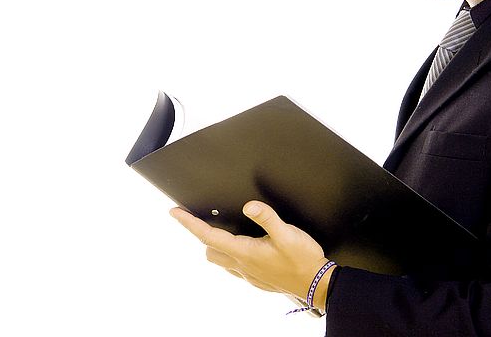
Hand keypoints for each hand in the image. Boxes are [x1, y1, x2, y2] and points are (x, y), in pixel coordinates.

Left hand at [169, 201, 334, 307]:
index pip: (208, 236)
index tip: (174, 212)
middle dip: (202, 234)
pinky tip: (245, 248)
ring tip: (222, 231)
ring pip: (221, 260)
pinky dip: (231, 255)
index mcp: (245, 252)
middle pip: (210, 250)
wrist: (316, 285)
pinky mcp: (257, 279)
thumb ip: (267, 218)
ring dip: (217, 246)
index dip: (189, 223)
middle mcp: (242, 265)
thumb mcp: (287, 233)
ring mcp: (249, 274)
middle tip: (200, 218)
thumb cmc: (302, 260)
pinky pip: (235, 268)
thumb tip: (248, 206)